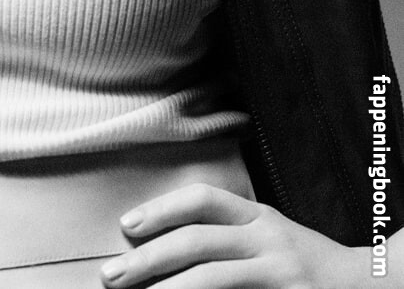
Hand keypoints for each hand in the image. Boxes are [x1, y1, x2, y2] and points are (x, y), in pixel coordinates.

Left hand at [99, 182, 369, 287]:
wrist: (369, 287)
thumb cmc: (306, 265)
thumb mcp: (269, 238)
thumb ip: (229, 238)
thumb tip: (161, 248)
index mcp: (258, 216)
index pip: (203, 199)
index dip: (161, 209)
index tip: (126, 224)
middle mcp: (266, 236)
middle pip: (196, 240)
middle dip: (147, 258)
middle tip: (111, 275)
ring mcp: (277, 269)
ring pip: (210, 276)